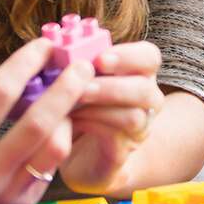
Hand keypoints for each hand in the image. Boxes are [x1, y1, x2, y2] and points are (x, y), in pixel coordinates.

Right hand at [0, 37, 90, 203]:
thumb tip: (24, 73)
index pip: (0, 93)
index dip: (26, 63)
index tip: (43, 46)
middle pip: (39, 123)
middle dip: (67, 88)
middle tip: (82, 66)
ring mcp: (6, 194)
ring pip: (56, 148)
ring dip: (69, 116)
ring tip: (71, 98)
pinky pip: (50, 166)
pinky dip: (58, 140)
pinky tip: (58, 123)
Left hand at [58, 41, 167, 194]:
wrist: (81, 156)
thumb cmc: (80, 109)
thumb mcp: (81, 82)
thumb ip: (79, 66)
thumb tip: (54, 47)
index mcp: (138, 76)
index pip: (149, 58)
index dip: (129, 56)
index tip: (100, 58)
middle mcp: (146, 103)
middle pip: (146, 90)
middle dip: (112, 86)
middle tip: (83, 85)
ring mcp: (137, 131)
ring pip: (134, 117)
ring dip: (100, 108)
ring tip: (72, 104)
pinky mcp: (122, 154)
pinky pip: (116, 139)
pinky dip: (92, 126)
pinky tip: (71, 121)